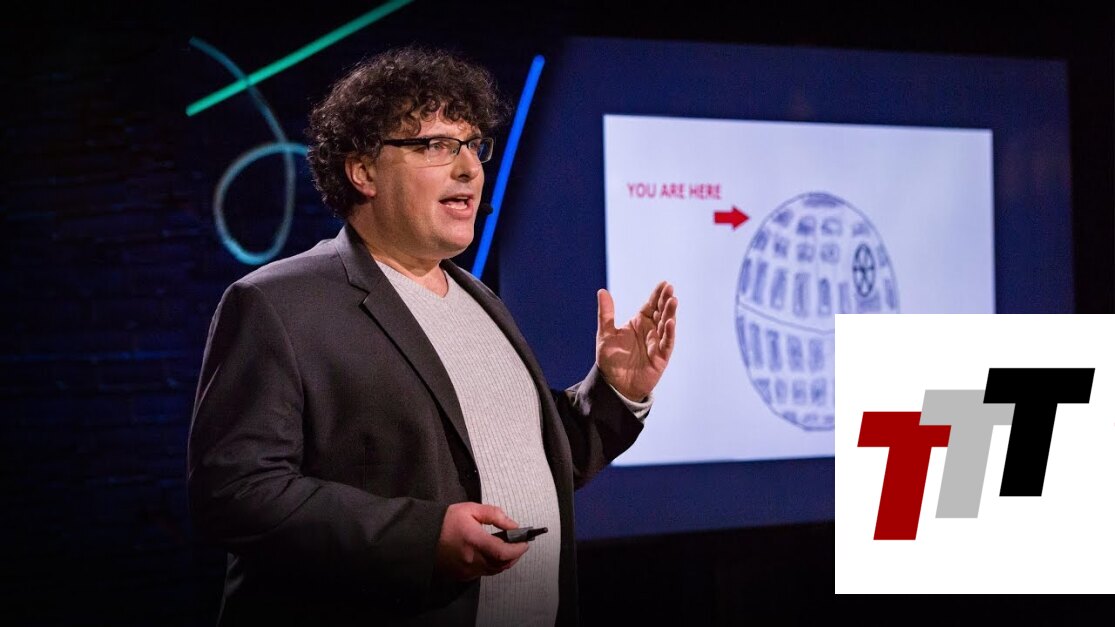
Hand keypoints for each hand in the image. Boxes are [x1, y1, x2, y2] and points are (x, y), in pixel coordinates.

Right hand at [435, 503, 528, 580]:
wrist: (421, 536)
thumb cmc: (446, 521)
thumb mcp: (471, 509)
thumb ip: (494, 515)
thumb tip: (513, 525)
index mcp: (474, 541)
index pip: (503, 552)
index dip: (518, 549)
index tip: (526, 543)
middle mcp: (472, 559)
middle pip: (501, 565)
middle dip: (514, 556)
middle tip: (520, 546)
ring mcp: (466, 570)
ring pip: (493, 571)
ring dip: (504, 562)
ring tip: (508, 550)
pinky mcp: (461, 576)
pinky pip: (482, 573)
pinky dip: (492, 566)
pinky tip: (491, 555)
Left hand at [596, 281, 677, 401]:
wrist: (614, 384)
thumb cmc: (611, 359)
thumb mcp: (606, 334)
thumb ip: (606, 314)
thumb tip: (602, 291)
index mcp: (639, 323)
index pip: (650, 305)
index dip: (657, 295)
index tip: (664, 283)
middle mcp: (650, 331)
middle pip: (661, 312)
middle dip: (666, 301)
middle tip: (670, 289)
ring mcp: (657, 343)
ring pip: (667, 325)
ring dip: (670, 313)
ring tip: (673, 301)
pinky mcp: (660, 357)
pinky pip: (667, 343)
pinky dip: (669, 333)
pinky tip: (671, 322)